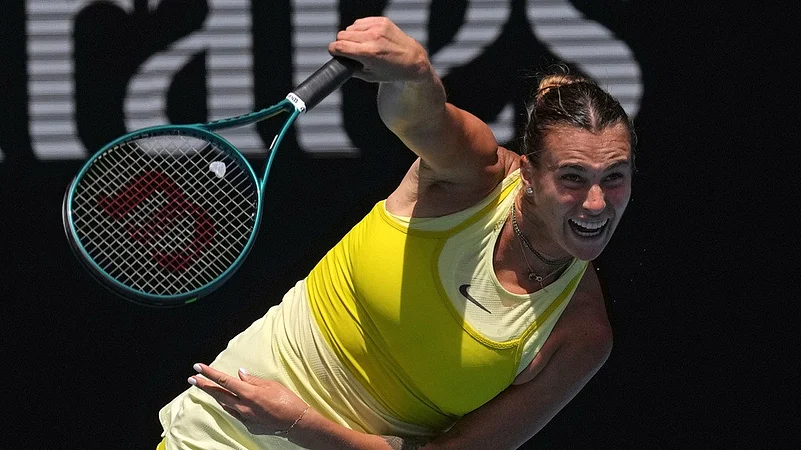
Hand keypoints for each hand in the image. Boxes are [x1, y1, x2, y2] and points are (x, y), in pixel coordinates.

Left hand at [188, 363, 309, 435]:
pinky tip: (229, 401)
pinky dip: (230, 405)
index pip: (224, 381)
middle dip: (204, 386)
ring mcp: (244, 418)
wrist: (296, 422)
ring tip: (207, 388)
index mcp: (248, 394)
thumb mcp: (271, 385)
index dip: (209, 373)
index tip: (198, 367)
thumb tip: (240, 373)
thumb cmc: (287, 400)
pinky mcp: (248, 426)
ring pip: (225, 405)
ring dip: (215, 396)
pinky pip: (235, 413)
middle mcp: (243, 407)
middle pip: (218, 394)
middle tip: (192, 379)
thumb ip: (252, 380)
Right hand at [328, 16, 430, 82]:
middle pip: (342, 35)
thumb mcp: (370, 76)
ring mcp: (378, 27)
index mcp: (368, 53)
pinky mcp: (382, 21)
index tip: (333, 52)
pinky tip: (366, 38)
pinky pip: (360, 22)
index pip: (339, 46)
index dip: (333, 50)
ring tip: (360, 45)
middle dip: (342, 43)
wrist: (413, 60)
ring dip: (351, 36)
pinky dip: (360, 30)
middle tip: (348, 51)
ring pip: (350, 28)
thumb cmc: (392, 71)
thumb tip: (339, 61)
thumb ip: (352, 69)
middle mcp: (373, 38)